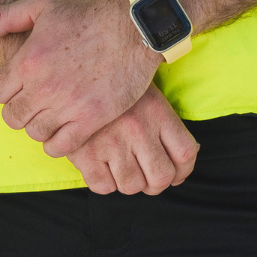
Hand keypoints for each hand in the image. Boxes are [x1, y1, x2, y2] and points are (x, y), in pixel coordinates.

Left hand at [0, 0, 159, 156]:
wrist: (134, 25)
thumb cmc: (87, 12)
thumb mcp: (41, 5)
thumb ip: (1, 18)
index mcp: (28, 60)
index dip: (6, 89)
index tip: (20, 84)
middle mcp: (44, 87)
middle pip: (12, 117)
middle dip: (19, 110)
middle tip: (34, 100)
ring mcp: (68, 105)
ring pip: (34, 133)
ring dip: (38, 125)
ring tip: (50, 113)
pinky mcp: (92, 119)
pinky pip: (61, 147)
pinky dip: (56, 143)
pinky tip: (63, 130)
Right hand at [66, 85, 199, 194]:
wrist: (70, 69)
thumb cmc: (112, 84)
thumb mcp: (146, 93)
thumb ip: (165, 123)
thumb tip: (184, 156)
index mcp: (157, 112)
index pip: (185, 153)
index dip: (183, 171)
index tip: (175, 175)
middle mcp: (139, 129)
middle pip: (161, 177)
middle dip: (155, 185)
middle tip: (146, 179)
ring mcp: (112, 142)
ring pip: (132, 186)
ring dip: (129, 184)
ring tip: (121, 170)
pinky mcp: (85, 152)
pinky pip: (102, 186)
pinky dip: (104, 184)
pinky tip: (101, 169)